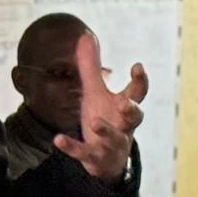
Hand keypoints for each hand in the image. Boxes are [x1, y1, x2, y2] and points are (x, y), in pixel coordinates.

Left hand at [52, 33, 145, 182]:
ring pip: (113, 138)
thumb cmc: (105, 118)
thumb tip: (86, 36)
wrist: (106, 160)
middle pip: (135, 117)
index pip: (138, 92)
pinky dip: (72, 147)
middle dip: (131, 110)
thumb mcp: (96, 93)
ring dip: (105, 130)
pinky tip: (58, 139)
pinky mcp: (96, 158)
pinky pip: (85, 153)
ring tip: (94, 122)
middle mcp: (124, 125)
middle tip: (125, 103)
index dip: (139, 80)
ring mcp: (112, 144)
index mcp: (125, 107)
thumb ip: (91, 68)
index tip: (137, 66)